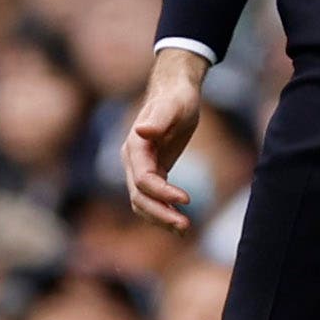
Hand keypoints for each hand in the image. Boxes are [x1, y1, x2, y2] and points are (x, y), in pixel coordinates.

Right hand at [120, 47, 208, 231]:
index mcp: (135, 147)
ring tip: (185, 228)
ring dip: (161, 218)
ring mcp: (139, 168)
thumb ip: (159, 118)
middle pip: (139, 197)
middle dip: (161, 214)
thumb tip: (142, 130)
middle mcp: (132, 161)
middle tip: (186, 226)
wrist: (175, 91)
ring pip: (142, 203)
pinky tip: (180, 222)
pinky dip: (164, 211)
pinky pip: (152, 198)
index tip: (187, 199)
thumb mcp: (174, 105)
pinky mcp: (152, 172)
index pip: (142, 180)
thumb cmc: (177, 97)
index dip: (162, 193)